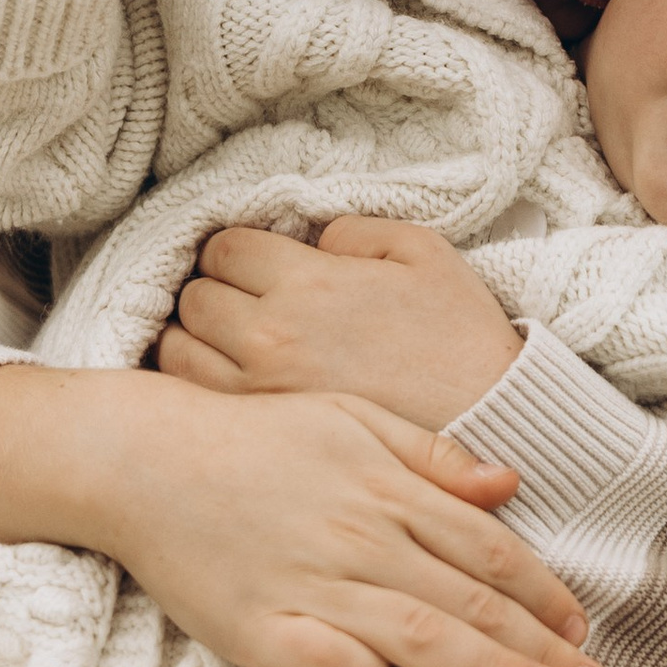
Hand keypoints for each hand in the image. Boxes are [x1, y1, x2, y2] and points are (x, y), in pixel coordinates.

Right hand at [0, 358, 608, 666]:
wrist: (140, 454)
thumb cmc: (249, 438)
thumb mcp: (348, 418)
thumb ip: (431, 454)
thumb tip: (508, 483)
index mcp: (385, 488)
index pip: (487, 550)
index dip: (543, 594)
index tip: (584, 633)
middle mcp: (358, 536)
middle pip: (468, 601)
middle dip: (539, 650)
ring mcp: (308, 582)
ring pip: (419, 636)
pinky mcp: (256, 626)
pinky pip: (323, 661)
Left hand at [156, 217, 523, 430]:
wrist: (489, 425)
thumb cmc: (460, 337)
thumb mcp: (423, 252)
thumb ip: (353, 230)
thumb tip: (310, 237)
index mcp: (308, 283)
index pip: (222, 248)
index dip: (238, 251)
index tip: (258, 265)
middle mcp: (270, 337)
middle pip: (193, 298)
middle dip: (215, 292)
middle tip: (246, 304)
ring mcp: (259, 393)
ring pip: (178, 352)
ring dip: (197, 341)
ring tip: (232, 346)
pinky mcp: (262, 436)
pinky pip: (195, 402)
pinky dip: (200, 388)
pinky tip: (232, 385)